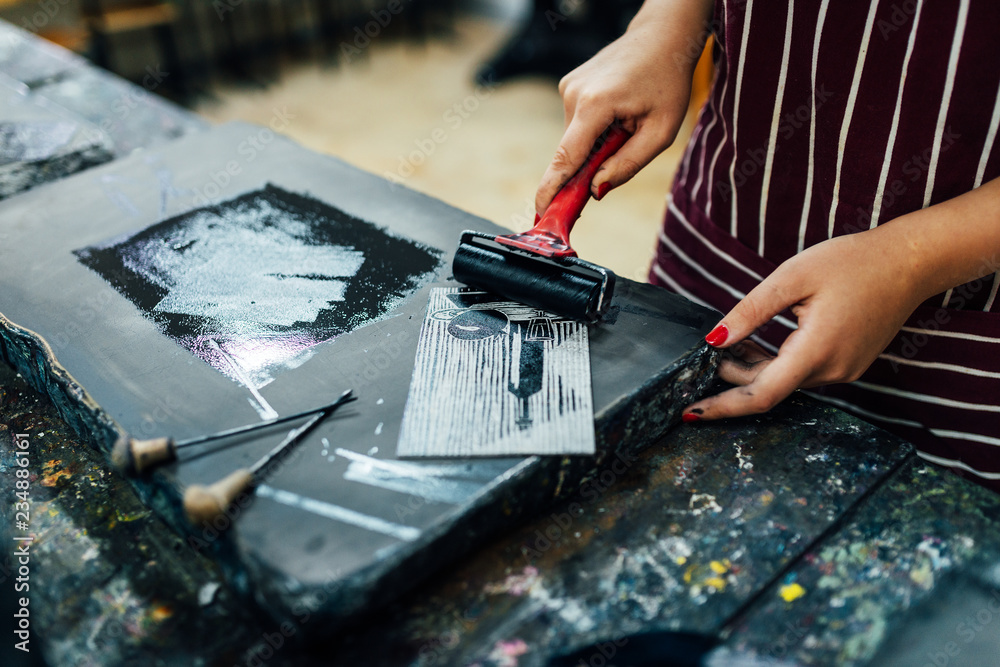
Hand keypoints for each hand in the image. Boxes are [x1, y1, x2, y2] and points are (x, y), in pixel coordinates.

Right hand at [534, 0, 712, 214]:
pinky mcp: (568, 86)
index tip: (541, 212)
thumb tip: (597, 190)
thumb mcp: (660, 131)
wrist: (662, 37)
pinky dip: (594, 130)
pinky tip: (617, 113)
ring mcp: (568, 87)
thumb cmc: (667, 81)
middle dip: (591, 165)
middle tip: (623, 152)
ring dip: (597, 144)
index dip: (552, 189)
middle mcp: (574, 95)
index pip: (566, 157)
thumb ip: (628, 164)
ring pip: (576, 139)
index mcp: (595, 105)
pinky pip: (578, 124)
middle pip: (573, 152)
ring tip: (627, 122)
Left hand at [683, 228, 929, 419]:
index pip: (761, 395)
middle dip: (732, 375)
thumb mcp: (792, 277)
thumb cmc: (851, 263)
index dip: (723, 406)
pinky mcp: (848, 364)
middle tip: (706, 353)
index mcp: (817, 351)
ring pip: (784, 381)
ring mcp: (843, 370)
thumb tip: (714, 339)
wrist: (908, 262)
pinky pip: (801, 373)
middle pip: (769, 387)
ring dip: (752, 368)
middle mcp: (832, 370)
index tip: (690, 413)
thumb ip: (750, 312)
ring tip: (728, 343)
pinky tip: (756, 344)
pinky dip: (774, 364)